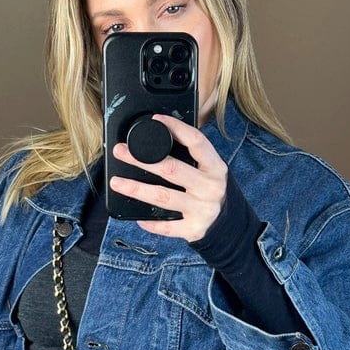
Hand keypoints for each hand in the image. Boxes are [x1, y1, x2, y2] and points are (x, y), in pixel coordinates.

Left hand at [108, 114, 227, 241]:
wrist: (232, 225)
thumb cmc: (212, 191)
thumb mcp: (211, 170)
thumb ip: (193, 156)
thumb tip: (162, 134)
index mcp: (216, 168)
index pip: (196, 142)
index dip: (176, 128)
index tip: (156, 120)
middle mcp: (210, 188)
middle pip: (172, 170)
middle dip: (142, 160)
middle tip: (121, 152)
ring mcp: (202, 210)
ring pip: (163, 197)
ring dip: (137, 189)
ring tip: (117, 182)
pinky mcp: (194, 230)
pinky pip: (167, 227)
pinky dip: (150, 222)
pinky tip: (138, 217)